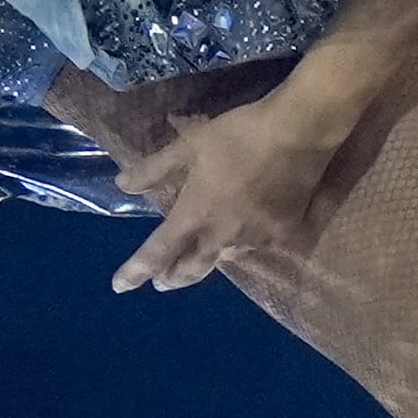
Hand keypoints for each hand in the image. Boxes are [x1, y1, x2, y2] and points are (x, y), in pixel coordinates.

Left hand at [109, 88, 345, 292]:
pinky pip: (257, 245)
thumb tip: (121, 185)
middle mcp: (223, 234)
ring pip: (226, 257)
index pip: (159, 251)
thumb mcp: (189, 144)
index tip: (119, 287)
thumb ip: (154, 168)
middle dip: (174, 277)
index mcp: (196, 212)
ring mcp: (256, 237)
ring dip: (209, 259)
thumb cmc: (238, 133)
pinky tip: (244, 235)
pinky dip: (243, 243)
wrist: (298, 130)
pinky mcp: (284, 233)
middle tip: (162, 281)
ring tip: (202, 255)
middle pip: (193, 269)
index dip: (136, 270)